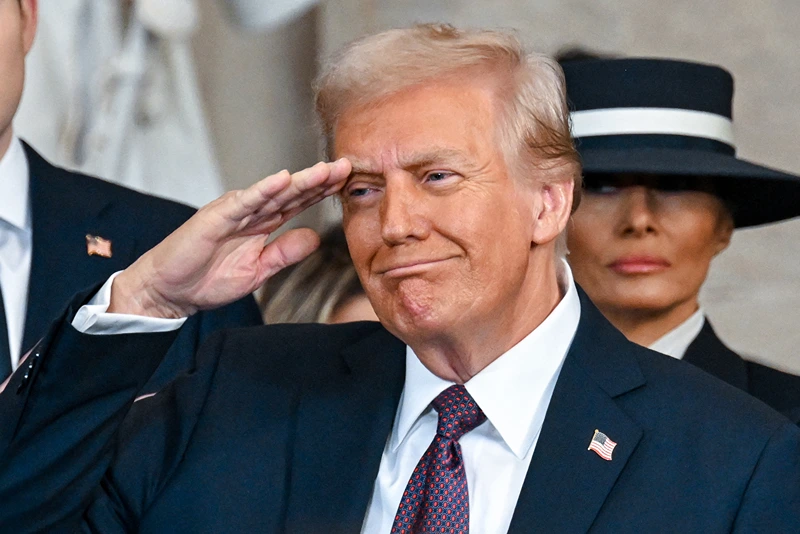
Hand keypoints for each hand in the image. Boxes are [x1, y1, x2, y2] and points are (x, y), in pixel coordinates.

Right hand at [108, 159, 351, 317]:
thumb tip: (316, 237)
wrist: (170, 291)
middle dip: (319, 179)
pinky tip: (282, 179)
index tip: (349, 181)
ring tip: (324, 170)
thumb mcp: (258, 270)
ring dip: (299, 180)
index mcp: (262, 223)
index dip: (322, 192)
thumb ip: (285, 253)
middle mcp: (251, 212)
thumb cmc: (208, 279)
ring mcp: (233, 212)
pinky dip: (262, 190)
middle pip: (291, 192)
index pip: (298, 202)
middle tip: (346, 165)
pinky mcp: (215, 217)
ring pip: (272, 192)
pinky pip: (244, 202)